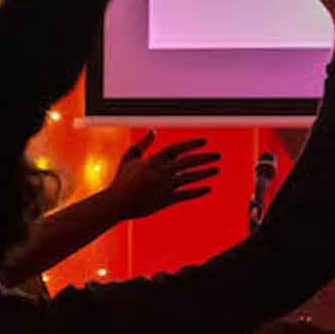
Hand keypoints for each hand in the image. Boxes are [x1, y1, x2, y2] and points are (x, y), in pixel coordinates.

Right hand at [104, 133, 221, 220]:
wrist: (116, 203)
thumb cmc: (121, 179)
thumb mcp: (130, 158)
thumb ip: (143, 144)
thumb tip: (153, 130)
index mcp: (154, 161)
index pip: (177, 149)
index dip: (191, 144)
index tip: (204, 141)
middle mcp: (161, 172)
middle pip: (188, 163)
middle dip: (205, 158)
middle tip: (218, 155)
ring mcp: (165, 186)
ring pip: (189, 178)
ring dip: (204, 173)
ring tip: (216, 169)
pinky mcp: (166, 200)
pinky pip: (185, 194)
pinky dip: (197, 191)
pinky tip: (208, 187)